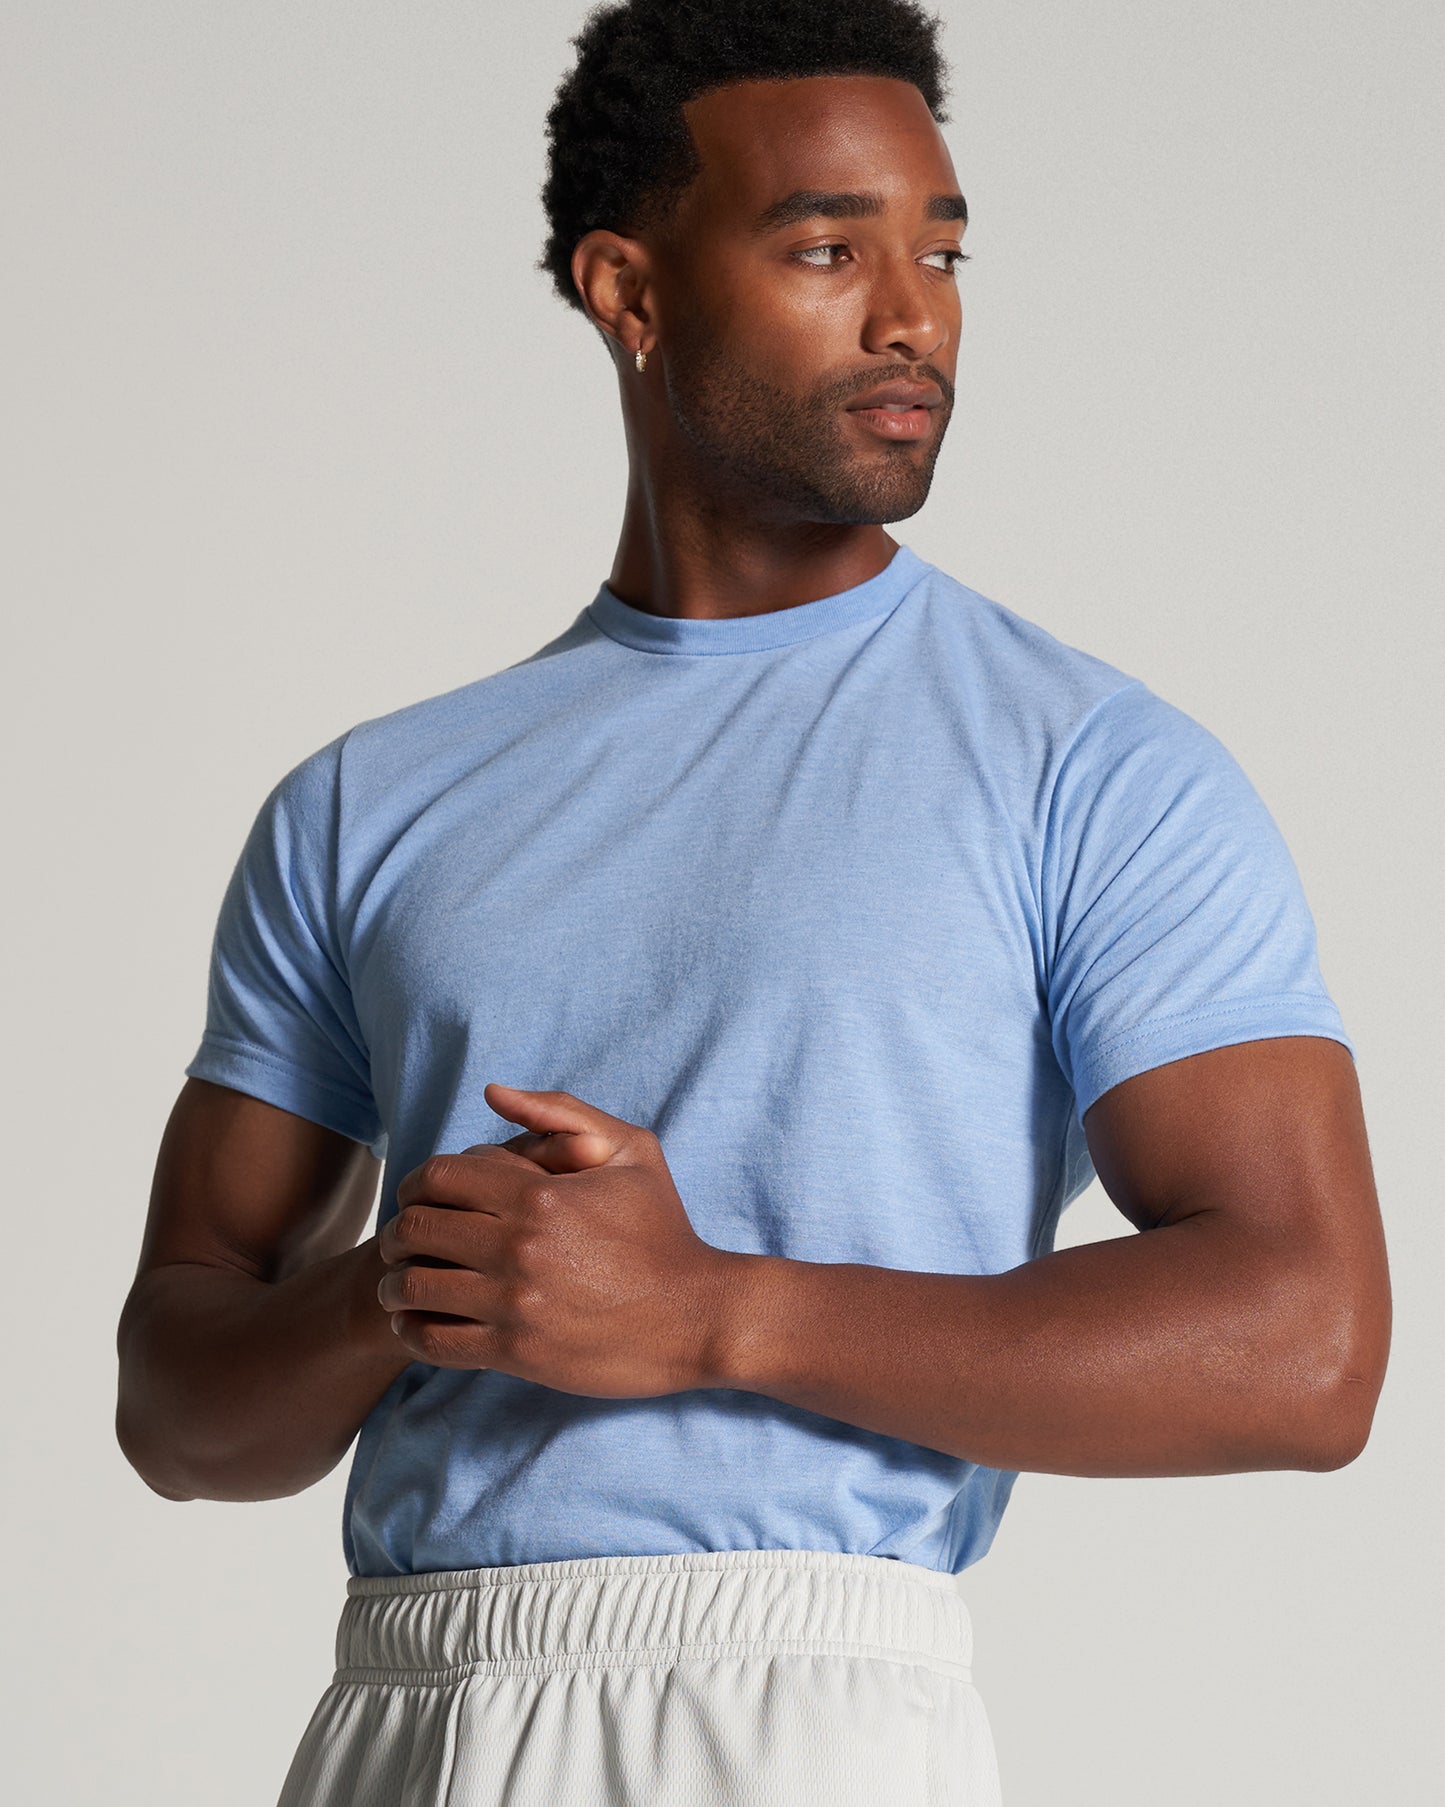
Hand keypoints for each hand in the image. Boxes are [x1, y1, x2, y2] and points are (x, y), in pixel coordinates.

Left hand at [376, 1084, 746, 1396]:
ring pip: (413, 1288)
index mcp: (539, 1193)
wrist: (697, 1316)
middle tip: (403, 1240)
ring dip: (398, 1283)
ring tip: (404, 1284)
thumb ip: (560, 1113)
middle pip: (414, 1229)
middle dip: (399, 1232)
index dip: (418, 1183)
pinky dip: (412, 1331)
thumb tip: (492, 1092)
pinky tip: (419, 1323)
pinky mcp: (516, 1352)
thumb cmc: (663, 1230)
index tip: (423, 1197)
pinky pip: (432, 1342)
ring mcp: (514, 1302)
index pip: (437, 1177)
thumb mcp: (630, 1151)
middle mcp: (518, 1246)